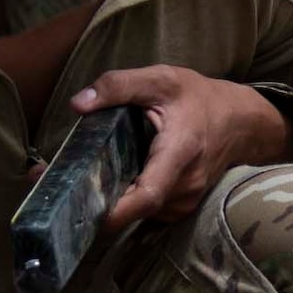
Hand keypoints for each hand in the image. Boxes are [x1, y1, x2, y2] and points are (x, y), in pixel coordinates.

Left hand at [69, 66, 292, 228]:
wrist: (242, 122)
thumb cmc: (200, 98)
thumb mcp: (162, 79)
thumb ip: (120, 86)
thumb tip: (78, 104)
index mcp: (180, 153)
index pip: (148, 195)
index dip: (116, 211)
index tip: (82, 212)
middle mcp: (184, 186)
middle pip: (135, 209)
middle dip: (93, 202)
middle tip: (50, 185)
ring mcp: (184, 201)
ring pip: (138, 212)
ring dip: (106, 202)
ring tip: (72, 180)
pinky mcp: (180, 206)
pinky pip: (146, 211)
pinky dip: (122, 201)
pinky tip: (103, 183)